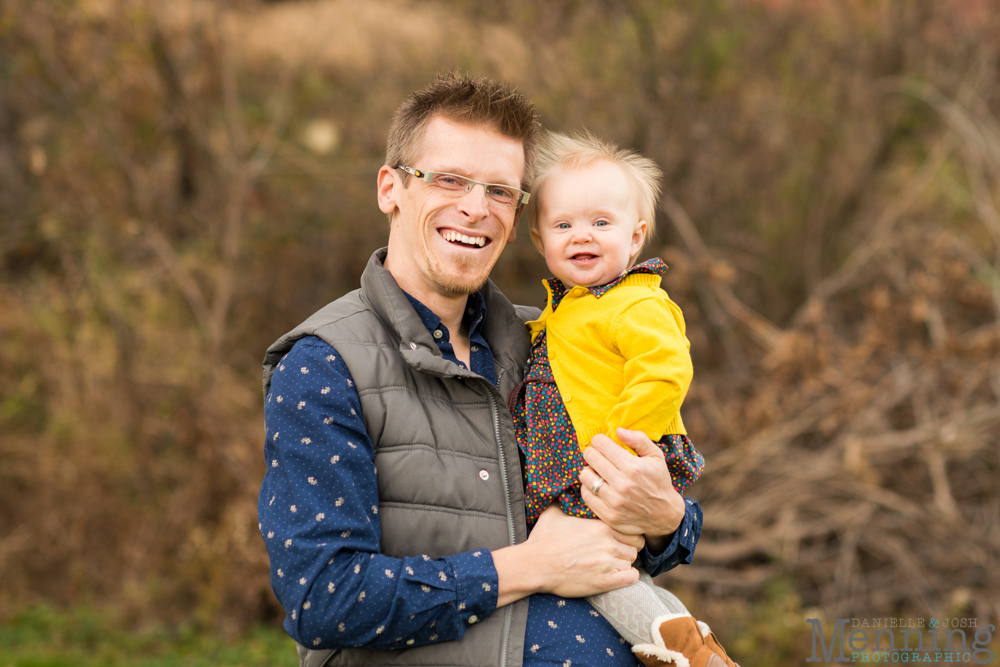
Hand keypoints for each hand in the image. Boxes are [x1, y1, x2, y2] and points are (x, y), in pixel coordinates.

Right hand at [492, 504, 642, 604]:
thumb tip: (565, 488)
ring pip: (633, 561)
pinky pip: (631, 578)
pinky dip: (628, 577)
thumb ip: (565, 500)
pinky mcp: (604, 581)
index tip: (619, 537)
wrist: (535, 565)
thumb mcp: (554, 512)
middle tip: (619, 551)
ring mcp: (607, 563)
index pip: (630, 527)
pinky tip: (618, 576)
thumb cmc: (543, 539)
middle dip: (629, 547)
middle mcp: (608, 543)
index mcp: (601, 525)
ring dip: (625, 562)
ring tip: (614, 564)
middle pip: (636, 544)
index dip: (627, 533)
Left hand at [579, 428, 684, 544]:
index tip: (602, 443)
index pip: (601, 445)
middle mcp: (622, 484)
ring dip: (589, 470)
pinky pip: (586, 494)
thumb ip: (639, 439)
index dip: (599, 440)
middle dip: (592, 452)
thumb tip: (618, 430)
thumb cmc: (659, 481)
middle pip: (591, 457)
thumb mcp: (656, 456)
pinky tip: (597, 485)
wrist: (664, 515)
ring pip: (585, 475)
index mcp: (633, 467)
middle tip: (597, 454)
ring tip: (598, 471)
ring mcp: (614, 501)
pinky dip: (588, 487)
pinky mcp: (608, 515)